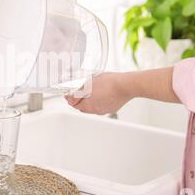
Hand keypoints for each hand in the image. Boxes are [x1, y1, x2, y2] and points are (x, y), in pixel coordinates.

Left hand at [65, 68, 180, 114]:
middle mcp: (96, 111)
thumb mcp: (89, 83)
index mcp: (88, 106)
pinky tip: (101, 92)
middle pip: (83, 107)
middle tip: (78, 92)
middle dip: (79, 100)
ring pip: (93, 106)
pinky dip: (99, 100)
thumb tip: (71, 96)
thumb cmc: (109, 83)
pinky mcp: (112, 107)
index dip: (70, 99)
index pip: (74, 105)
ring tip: (91, 90)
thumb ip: (78, 91)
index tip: (68, 94)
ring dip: (89, 100)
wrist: (126, 85)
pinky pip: (102, 104)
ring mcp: (105, 110)